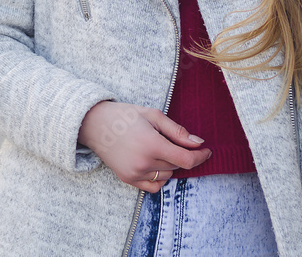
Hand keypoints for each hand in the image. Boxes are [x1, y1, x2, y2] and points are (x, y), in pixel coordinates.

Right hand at [77, 100, 211, 192]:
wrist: (94, 124)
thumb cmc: (125, 116)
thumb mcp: (153, 115)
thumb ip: (178, 131)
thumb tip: (199, 143)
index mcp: (152, 144)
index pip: (186, 160)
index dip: (201, 157)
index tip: (206, 151)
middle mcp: (143, 162)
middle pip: (177, 166)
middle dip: (181, 154)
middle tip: (170, 139)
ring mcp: (134, 174)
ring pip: (167, 176)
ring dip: (169, 165)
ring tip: (157, 147)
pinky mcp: (128, 179)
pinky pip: (154, 187)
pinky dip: (159, 177)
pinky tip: (154, 163)